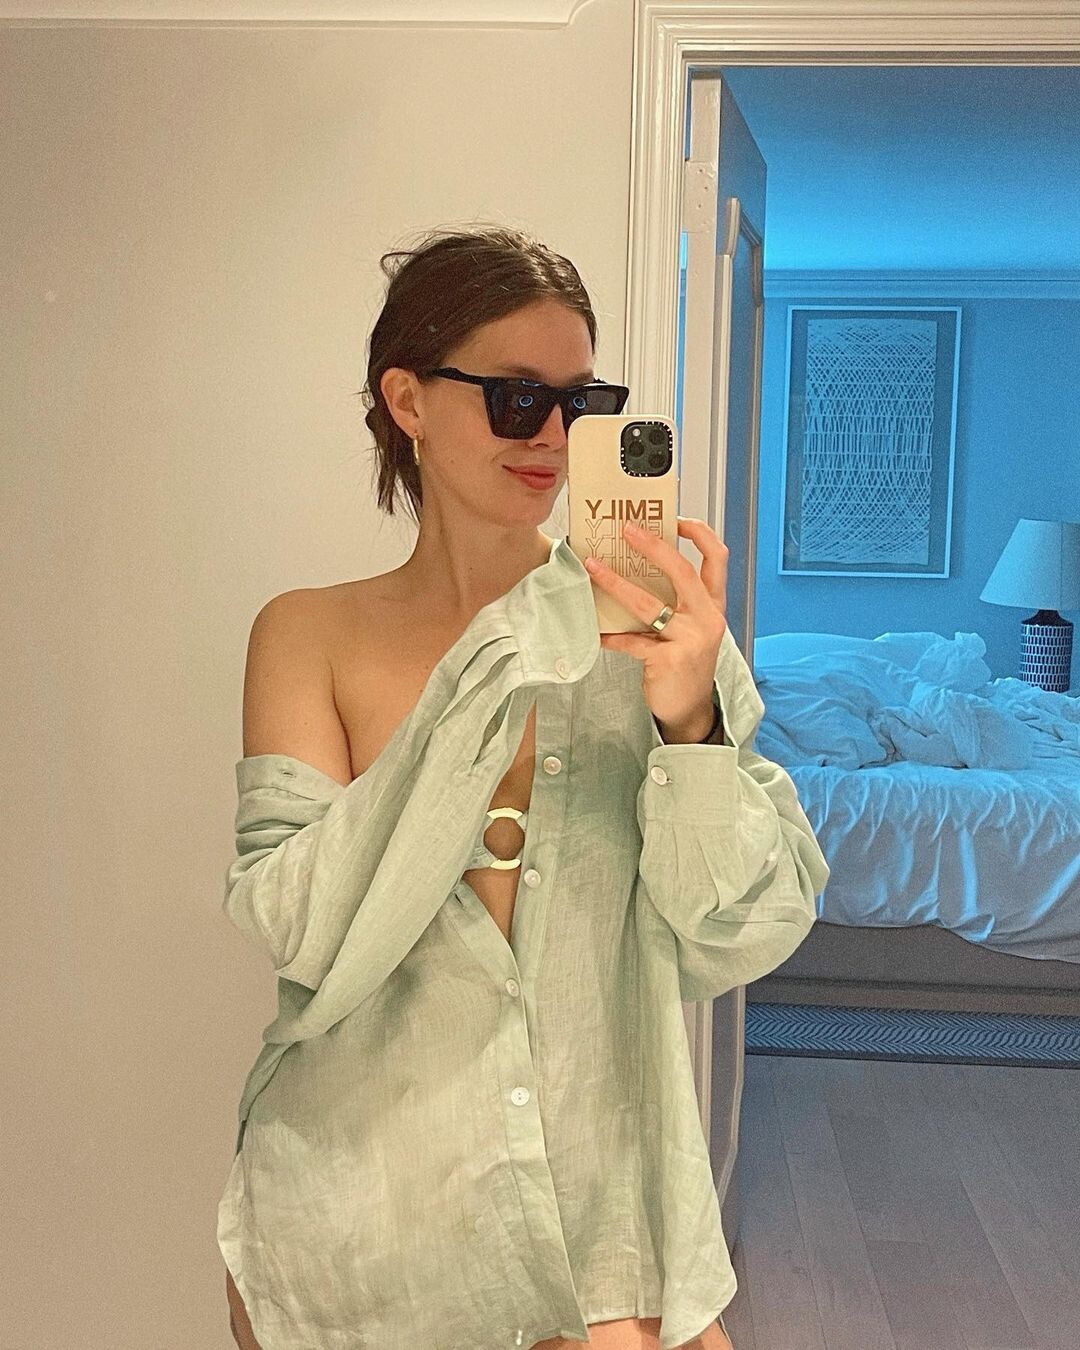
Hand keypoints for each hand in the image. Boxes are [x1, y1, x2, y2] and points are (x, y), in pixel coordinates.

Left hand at [588, 516, 728, 737]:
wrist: (690, 710)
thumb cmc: (686, 663)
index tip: (675, 519)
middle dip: (652, 546)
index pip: (717, 558)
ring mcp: (689, 640)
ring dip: (616, 583)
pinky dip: (611, 637)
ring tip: (592, 567)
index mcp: (714, 606)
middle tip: (626, 530)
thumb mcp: (692, 629)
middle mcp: (707, 619)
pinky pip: (631, 641)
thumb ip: (676, 602)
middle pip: (682, 571)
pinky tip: (596, 634)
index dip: (699, 533)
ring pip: (647, 604)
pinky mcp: (668, 660)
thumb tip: (636, 569)